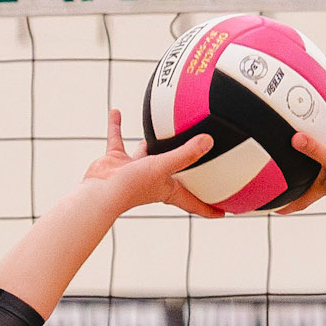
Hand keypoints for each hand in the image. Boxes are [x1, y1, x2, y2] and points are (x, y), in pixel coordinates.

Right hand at [82, 109, 220, 218]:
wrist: (102, 192)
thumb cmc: (132, 187)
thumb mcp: (164, 166)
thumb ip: (186, 154)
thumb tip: (209, 142)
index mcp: (167, 188)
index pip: (193, 202)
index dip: (209, 208)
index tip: (224, 213)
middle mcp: (152, 180)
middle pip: (173, 174)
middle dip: (184, 170)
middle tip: (196, 161)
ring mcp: (134, 170)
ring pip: (145, 152)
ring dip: (149, 142)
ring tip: (158, 128)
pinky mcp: (116, 161)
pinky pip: (117, 139)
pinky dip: (116, 126)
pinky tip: (116, 112)